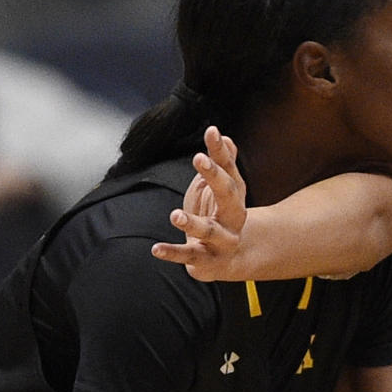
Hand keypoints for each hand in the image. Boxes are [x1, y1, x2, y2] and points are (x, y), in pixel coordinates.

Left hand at [151, 126, 247, 278]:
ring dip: (193, 223)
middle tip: (199, 158)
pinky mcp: (207, 261)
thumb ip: (223, 166)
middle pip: (229, 194)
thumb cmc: (218, 216)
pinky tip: (156, 249)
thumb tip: (224, 137)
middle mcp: (234, 216)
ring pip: (211, 231)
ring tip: (175, 215)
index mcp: (235, 196)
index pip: (230, 169)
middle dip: (215, 177)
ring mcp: (223, 240)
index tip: (212, 131)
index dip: (221, 152)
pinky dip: (172, 253)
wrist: (226, 259)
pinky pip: (189, 256)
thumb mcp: (219, 190)